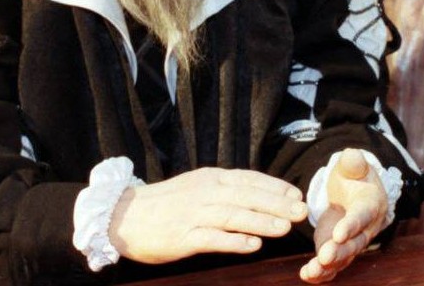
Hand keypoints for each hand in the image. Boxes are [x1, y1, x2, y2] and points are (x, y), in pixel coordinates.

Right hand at [109, 167, 307, 263]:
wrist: (123, 216)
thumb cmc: (165, 203)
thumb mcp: (196, 186)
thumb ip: (224, 189)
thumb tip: (259, 194)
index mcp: (209, 178)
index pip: (248, 178)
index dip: (274, 186)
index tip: (296, 194)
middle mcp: (204, 193)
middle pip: (246, 196)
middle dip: (276, 203)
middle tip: (301, 212)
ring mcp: (193, 215)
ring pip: (233, 216)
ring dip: (261, 221)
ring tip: (284, 228)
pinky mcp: (182, 237)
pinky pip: (212, 239)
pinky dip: (234, 241)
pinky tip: (253, 245)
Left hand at [299, 149, 388, 282]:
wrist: (356, 192)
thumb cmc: (354, 177)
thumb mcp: (353, 166)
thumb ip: (353, 162)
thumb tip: (352, 155)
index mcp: (370, 205)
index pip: (362, 216)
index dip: (351, 225)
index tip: (338, 233)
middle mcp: (365, 229)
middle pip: (354, 243)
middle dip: (339, 251)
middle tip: (325, 256)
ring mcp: (352, 242)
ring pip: (343, 258)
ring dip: (327, 267)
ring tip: (310, 271)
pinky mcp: (338, 250)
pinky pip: (333, 266)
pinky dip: (321, 273)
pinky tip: (306, 276)